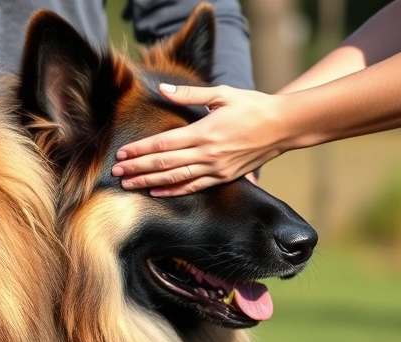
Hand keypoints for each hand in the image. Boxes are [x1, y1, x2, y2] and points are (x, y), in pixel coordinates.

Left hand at [111, 84, 289, 195]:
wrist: (283, 126)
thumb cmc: (252, 106)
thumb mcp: (222, 94)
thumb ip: (190, 93)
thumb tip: (163, 90)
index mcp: (203, 132)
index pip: (162, 144)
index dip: (140, 150)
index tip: (121, 153)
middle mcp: (207, 153)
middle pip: (163, 164)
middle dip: (137, 168)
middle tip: (116, 173)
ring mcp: (215, 168)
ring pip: (175, 179)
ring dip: (149, 182)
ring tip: (129, 185)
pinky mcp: (224, 177)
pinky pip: (194, 187)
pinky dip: (173, 191)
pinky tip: (156, 192)